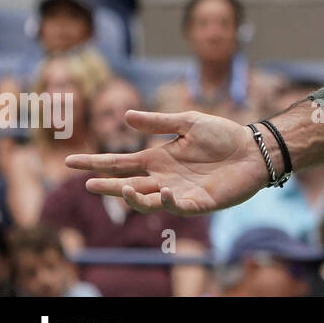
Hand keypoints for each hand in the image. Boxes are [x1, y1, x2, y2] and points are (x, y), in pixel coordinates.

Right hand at [65, 110, 269, 214]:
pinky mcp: (197, 203)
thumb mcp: (188, 122)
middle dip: (106, 186)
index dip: (95, 163)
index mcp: (157, 158)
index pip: (119, 163)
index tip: (70, 161)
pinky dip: (169, 201)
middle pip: (126, 185)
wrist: (254, 149)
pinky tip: (167, 190)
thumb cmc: (223, 135)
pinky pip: (177, 207)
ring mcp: (178, 192)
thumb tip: (125, 116)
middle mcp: (163, 177)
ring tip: (122, 188)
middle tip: (88, 184)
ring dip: (133, 197)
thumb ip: (158, 122)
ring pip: (146, 200)